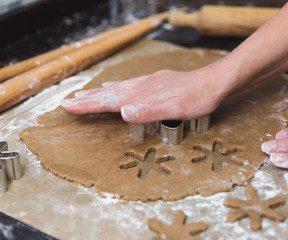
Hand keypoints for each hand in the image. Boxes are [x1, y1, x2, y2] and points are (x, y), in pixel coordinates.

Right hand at [62, 62, 231, 123]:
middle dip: (87, 99)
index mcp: (142, 96)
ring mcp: (148, 83)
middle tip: (68, 102)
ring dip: (98, 92)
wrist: (213, 82)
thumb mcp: (176, 109)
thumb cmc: (197, 98)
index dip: (88, 105)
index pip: (109, 102)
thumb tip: (122, 113)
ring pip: (117, 87)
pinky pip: (129, 83)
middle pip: (108, 93)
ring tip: (84, 94)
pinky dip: (116, 86)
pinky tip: (114, 85)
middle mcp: (142, 88)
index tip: (69, 107)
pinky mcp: (156, 81)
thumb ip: (148, 112)